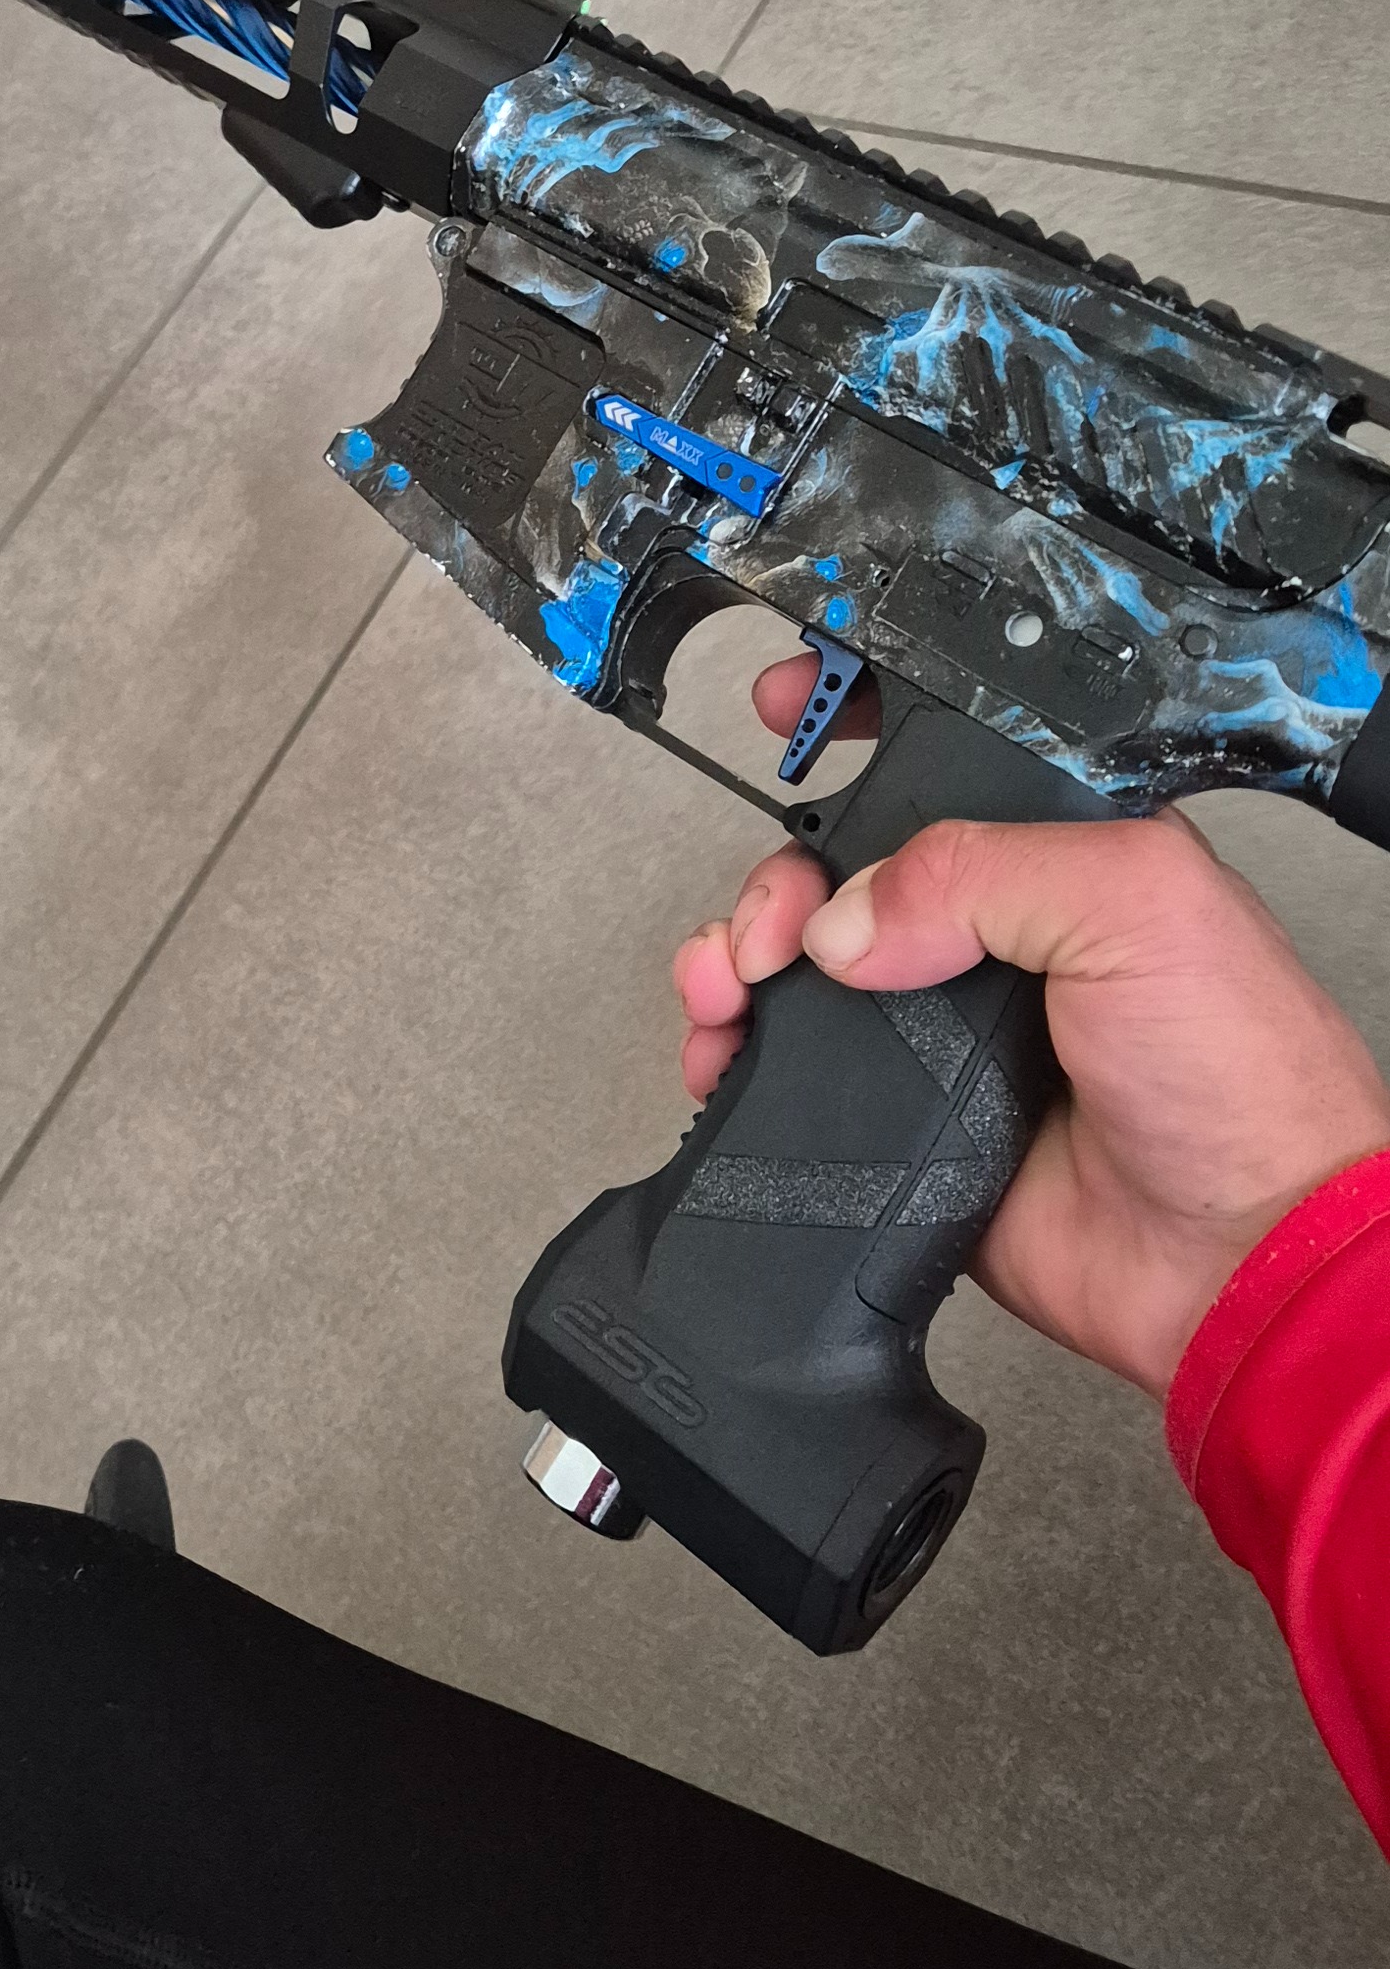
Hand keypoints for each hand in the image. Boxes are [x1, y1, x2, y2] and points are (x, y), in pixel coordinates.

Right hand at [673, 656, 1389, 1397]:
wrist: (1234, 1261)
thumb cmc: (1243, 1080)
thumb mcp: (1135, 905)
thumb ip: (981, 871)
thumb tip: (847, 915)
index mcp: (1063, 856)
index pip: (944, 765)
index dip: (863, 729)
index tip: (788, 708)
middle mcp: (1001, 938)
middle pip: (847, 870)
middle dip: (780, 876)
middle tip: (770, 920)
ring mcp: (947, 1033)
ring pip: (805, 970)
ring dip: (740, 959)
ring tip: (729, 982)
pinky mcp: (907, 1125)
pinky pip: (794, 1079)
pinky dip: (736, 1057)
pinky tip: (725, 1050)